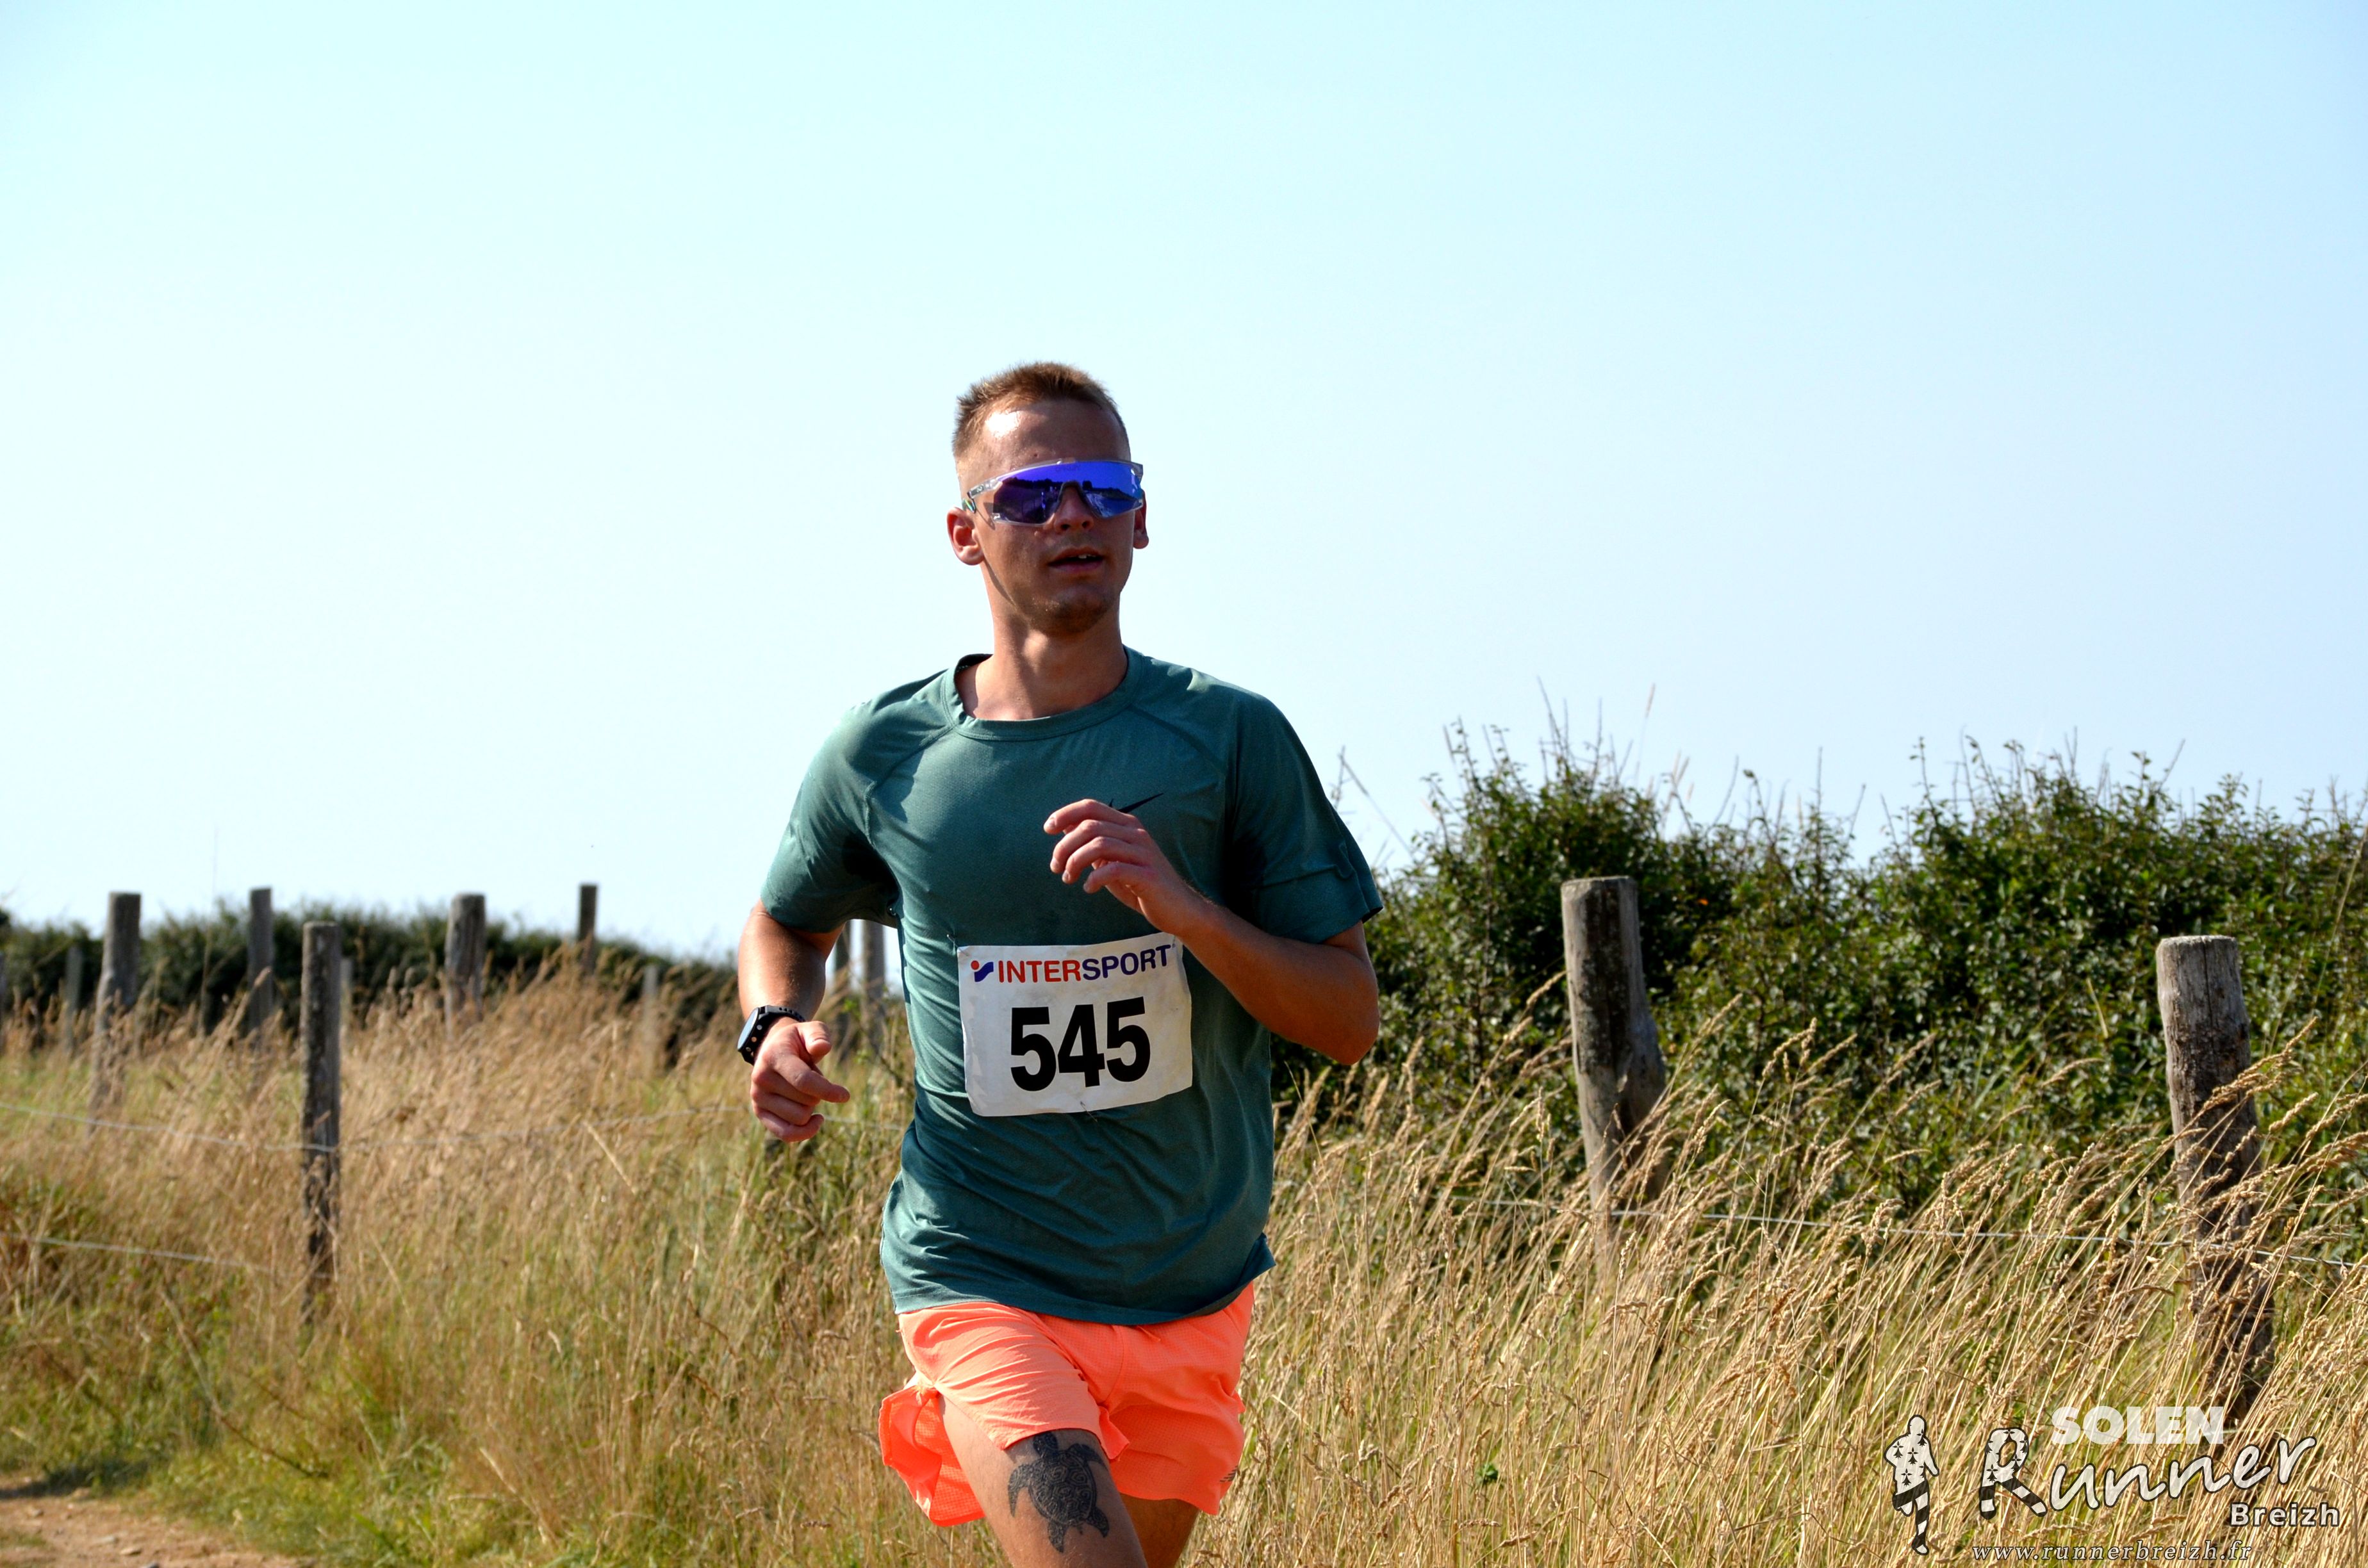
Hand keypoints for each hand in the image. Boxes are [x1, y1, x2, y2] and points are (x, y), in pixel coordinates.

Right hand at [748, 1018, 850, 1141]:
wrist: (773, 1050)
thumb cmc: (797, 1041)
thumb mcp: (809, 1030)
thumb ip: (818, 1035)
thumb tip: (822, 1047)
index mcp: (773, 1056)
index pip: (803, 1080)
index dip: (827, 1090)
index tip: (845, 1095)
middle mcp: (761, 1078)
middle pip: (807, 1101)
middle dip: (819, 1093)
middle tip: (811, 1078)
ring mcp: (758, 1097)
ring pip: (800, 1118)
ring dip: (811, 1107)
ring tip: (804, 1090)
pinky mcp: (760, 1112)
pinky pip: (786, 1134)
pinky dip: (805, 1132)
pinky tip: (816, 1120)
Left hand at [1044, 798, 1207, 932]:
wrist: (1179, 909)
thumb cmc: (1141, 885)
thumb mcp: (1113, 861)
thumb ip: (1093, 844)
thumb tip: (1064, 828)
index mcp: (1127, 825)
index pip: (1091, 807)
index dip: (1065, 813)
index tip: (1047, 829)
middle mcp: (1136, 833)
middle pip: (1090, 826)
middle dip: (1065, 846)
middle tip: (1056, 867)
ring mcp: (1143, 853)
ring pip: (1099, 844)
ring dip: (1075, 862)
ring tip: (1068, 879)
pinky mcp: (1147, 875)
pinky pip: (1114, 869)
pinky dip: (1094, 878)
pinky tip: (1089, 888)